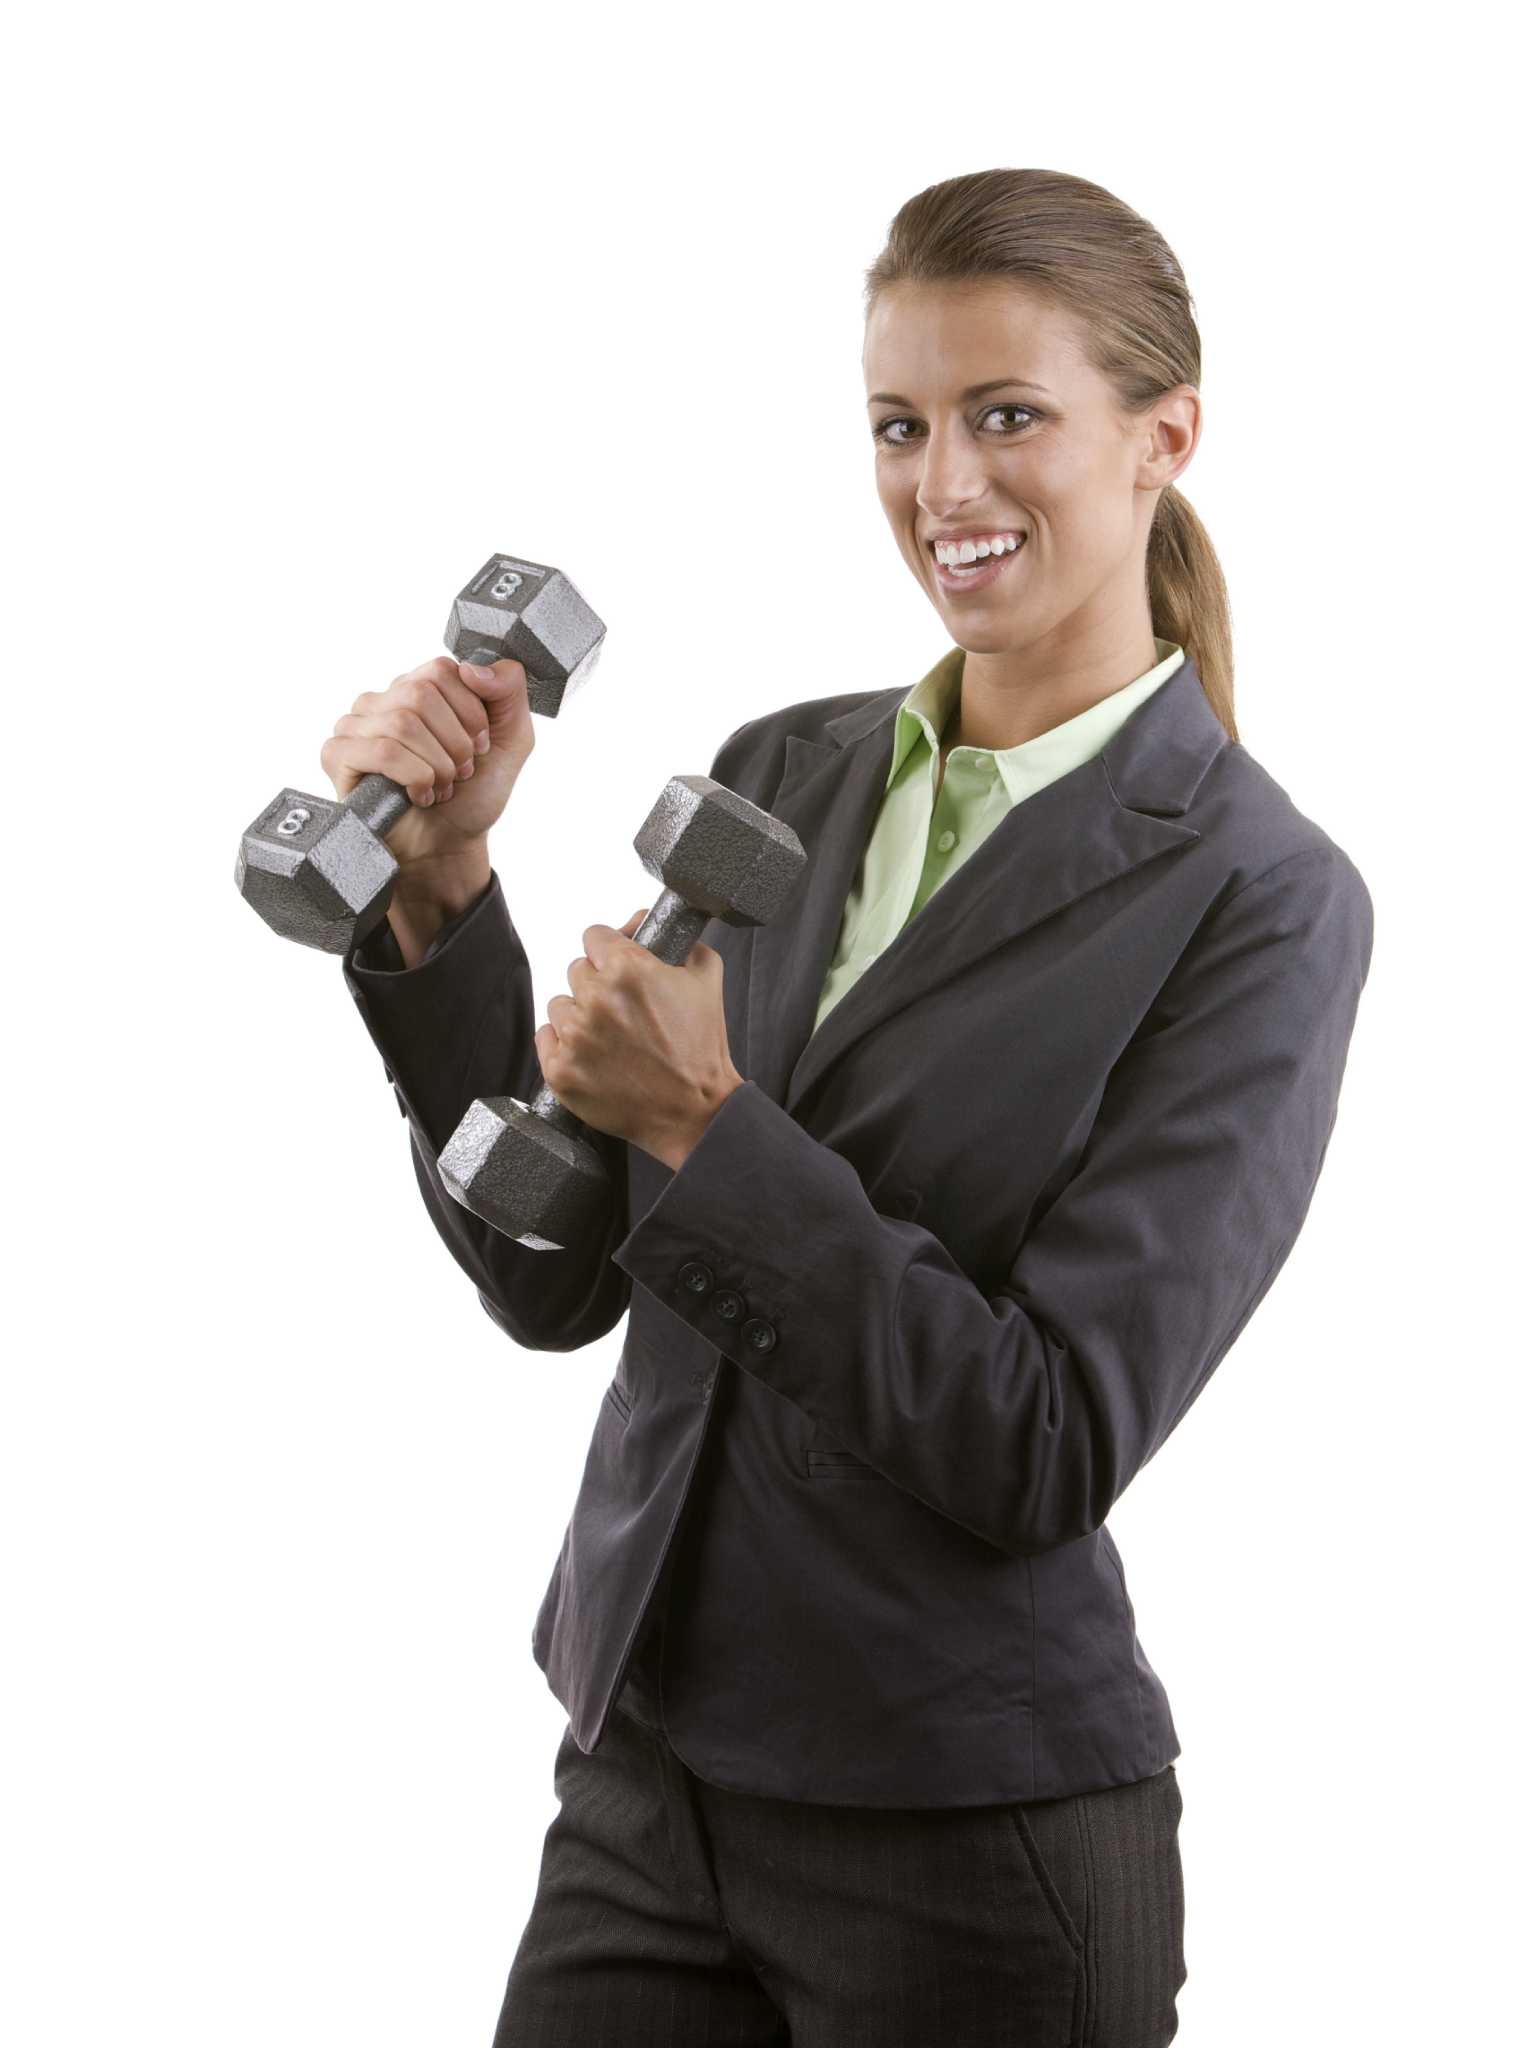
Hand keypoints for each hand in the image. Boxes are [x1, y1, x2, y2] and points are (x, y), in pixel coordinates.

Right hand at [320, 654, 533, 871]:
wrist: (449, 845)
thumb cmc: (473, 793)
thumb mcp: (512, 739)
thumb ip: (509, 691)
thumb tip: (471, 667)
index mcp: (418, 687)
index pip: (442, 670)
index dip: (470, 713)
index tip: (479, 747)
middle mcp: (382, 700)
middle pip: (422, 694)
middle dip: (455, 743)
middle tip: (460, 772)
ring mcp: (355, 725)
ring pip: (402, 723)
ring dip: (436, 765)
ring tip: (441, 787)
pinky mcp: (338, 755)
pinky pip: (381, 751)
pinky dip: (414, 778)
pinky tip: (419, 795)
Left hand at [535, 908, 744, 1167]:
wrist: (695, 1112)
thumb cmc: (701, 1048)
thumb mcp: (705, 978)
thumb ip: (677, 940)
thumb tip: (639, 920)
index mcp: (628, 970)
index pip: (595, 936)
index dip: (610, 951)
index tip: (619, 967)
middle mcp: (596, 999)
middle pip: (577, 971)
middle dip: (598, 986)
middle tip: (625, 1012)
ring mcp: (575, 1037)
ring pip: (560, 1006)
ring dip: (581, 1017)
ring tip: (612, 1040)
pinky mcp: (560, 1070)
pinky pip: (547, 1039)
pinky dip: (566, 1047)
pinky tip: (595, 1058)